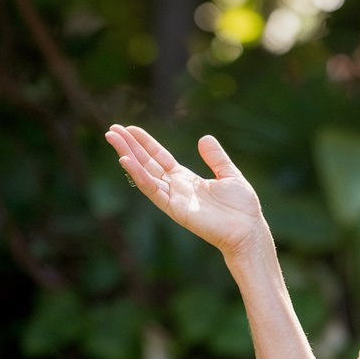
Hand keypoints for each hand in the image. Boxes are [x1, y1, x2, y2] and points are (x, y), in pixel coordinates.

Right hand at [104, 124, 268, 258]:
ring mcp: (173, 198)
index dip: (145, 143)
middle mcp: (176, 187)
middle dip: (129, 146)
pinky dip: (139, 176)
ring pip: (144, 174)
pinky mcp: (174, 208)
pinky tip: (126, 161)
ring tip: (113, 138)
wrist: (248, 229)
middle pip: (147, 163)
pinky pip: (152, 190)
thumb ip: (216, 158)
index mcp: (186, 179)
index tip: (130, 129)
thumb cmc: (241, 207)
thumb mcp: (230, 175)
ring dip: (128, 156)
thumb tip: (204, 137)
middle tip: (112, 129)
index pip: (160, 158)